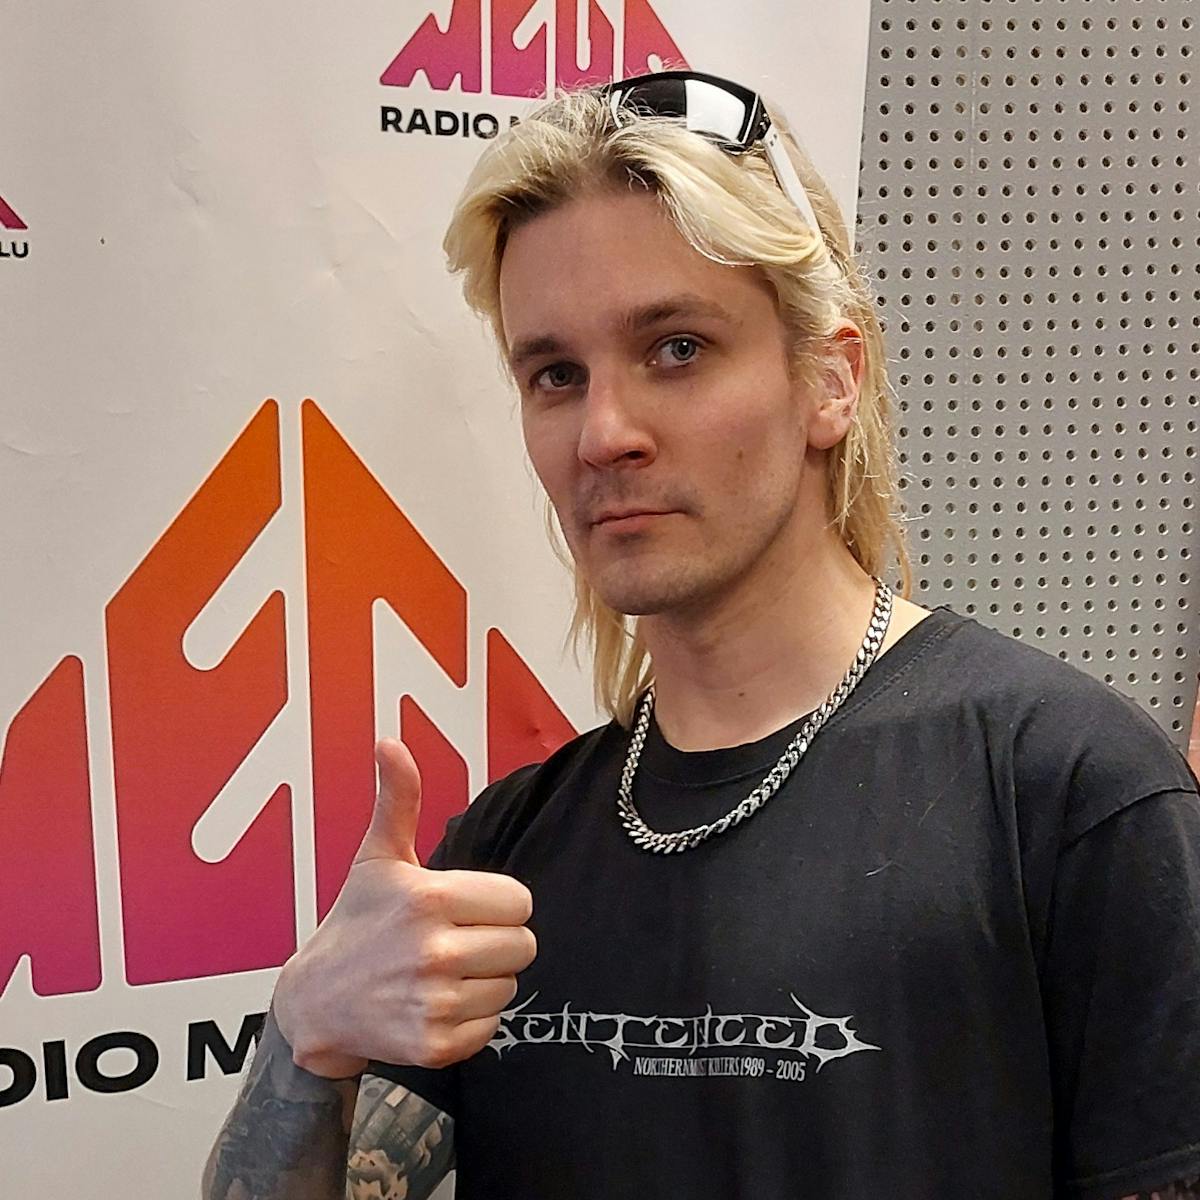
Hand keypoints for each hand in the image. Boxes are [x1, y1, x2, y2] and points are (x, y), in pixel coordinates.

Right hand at [273, 738, 536, 1078]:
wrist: (313, 1003)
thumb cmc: (354, 922)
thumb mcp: (377, 857)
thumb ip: (398, 799)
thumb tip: (390, 742)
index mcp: (428, 897)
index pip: (520, 901)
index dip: (498, 904)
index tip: (466, 908)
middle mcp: (433, 951)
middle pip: (523, 944)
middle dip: (497, 941)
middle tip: (457, 941)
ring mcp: (433, 1002)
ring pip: (510, 985)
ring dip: (485, 980)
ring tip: (442, 973)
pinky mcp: (434, 1045)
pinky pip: (491, 1026)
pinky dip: (471, 1019)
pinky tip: (436, 1004)